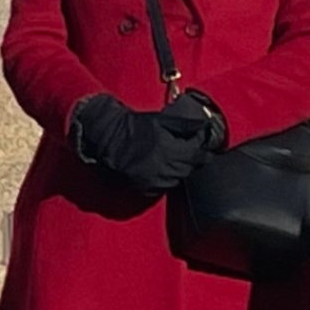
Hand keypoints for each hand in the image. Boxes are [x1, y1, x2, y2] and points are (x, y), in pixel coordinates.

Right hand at [71, 94, 212, 194]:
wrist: (104, 138)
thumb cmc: (132, 127)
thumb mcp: (160, 119)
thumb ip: (186, 123)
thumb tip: (205, 125)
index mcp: (171, 151)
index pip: (200, 155)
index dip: (202, 147)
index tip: (199, 141)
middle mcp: (165, 169)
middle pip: (191, 168)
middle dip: (191, 158)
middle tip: (185, 149)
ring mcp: (155, 182)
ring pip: (179, 179)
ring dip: (179, 169)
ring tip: (171, 157)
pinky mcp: (144, 190)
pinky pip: (164, 187)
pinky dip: (166, 179)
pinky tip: (159, 167)